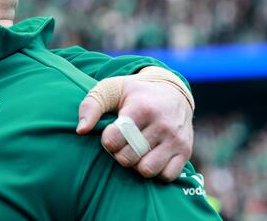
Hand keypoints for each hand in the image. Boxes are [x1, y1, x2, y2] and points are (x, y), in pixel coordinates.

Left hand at [76, 67, 193, 180]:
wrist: (173, 91)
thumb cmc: (134, 93)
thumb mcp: (110, 89)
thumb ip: (91, 106)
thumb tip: (81, 130)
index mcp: (141, 108)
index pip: (116, 139)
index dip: (108, 141)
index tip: (110, 134)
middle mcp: (162, 124)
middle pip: (129, 158)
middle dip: (119, 154)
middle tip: (122, 144)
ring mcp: (176, 139)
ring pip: (147, 170)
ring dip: (137, 165)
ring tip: (135, 151)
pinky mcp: (185, 151)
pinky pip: (167, 176)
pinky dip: (156, 172)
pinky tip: (150, 157)